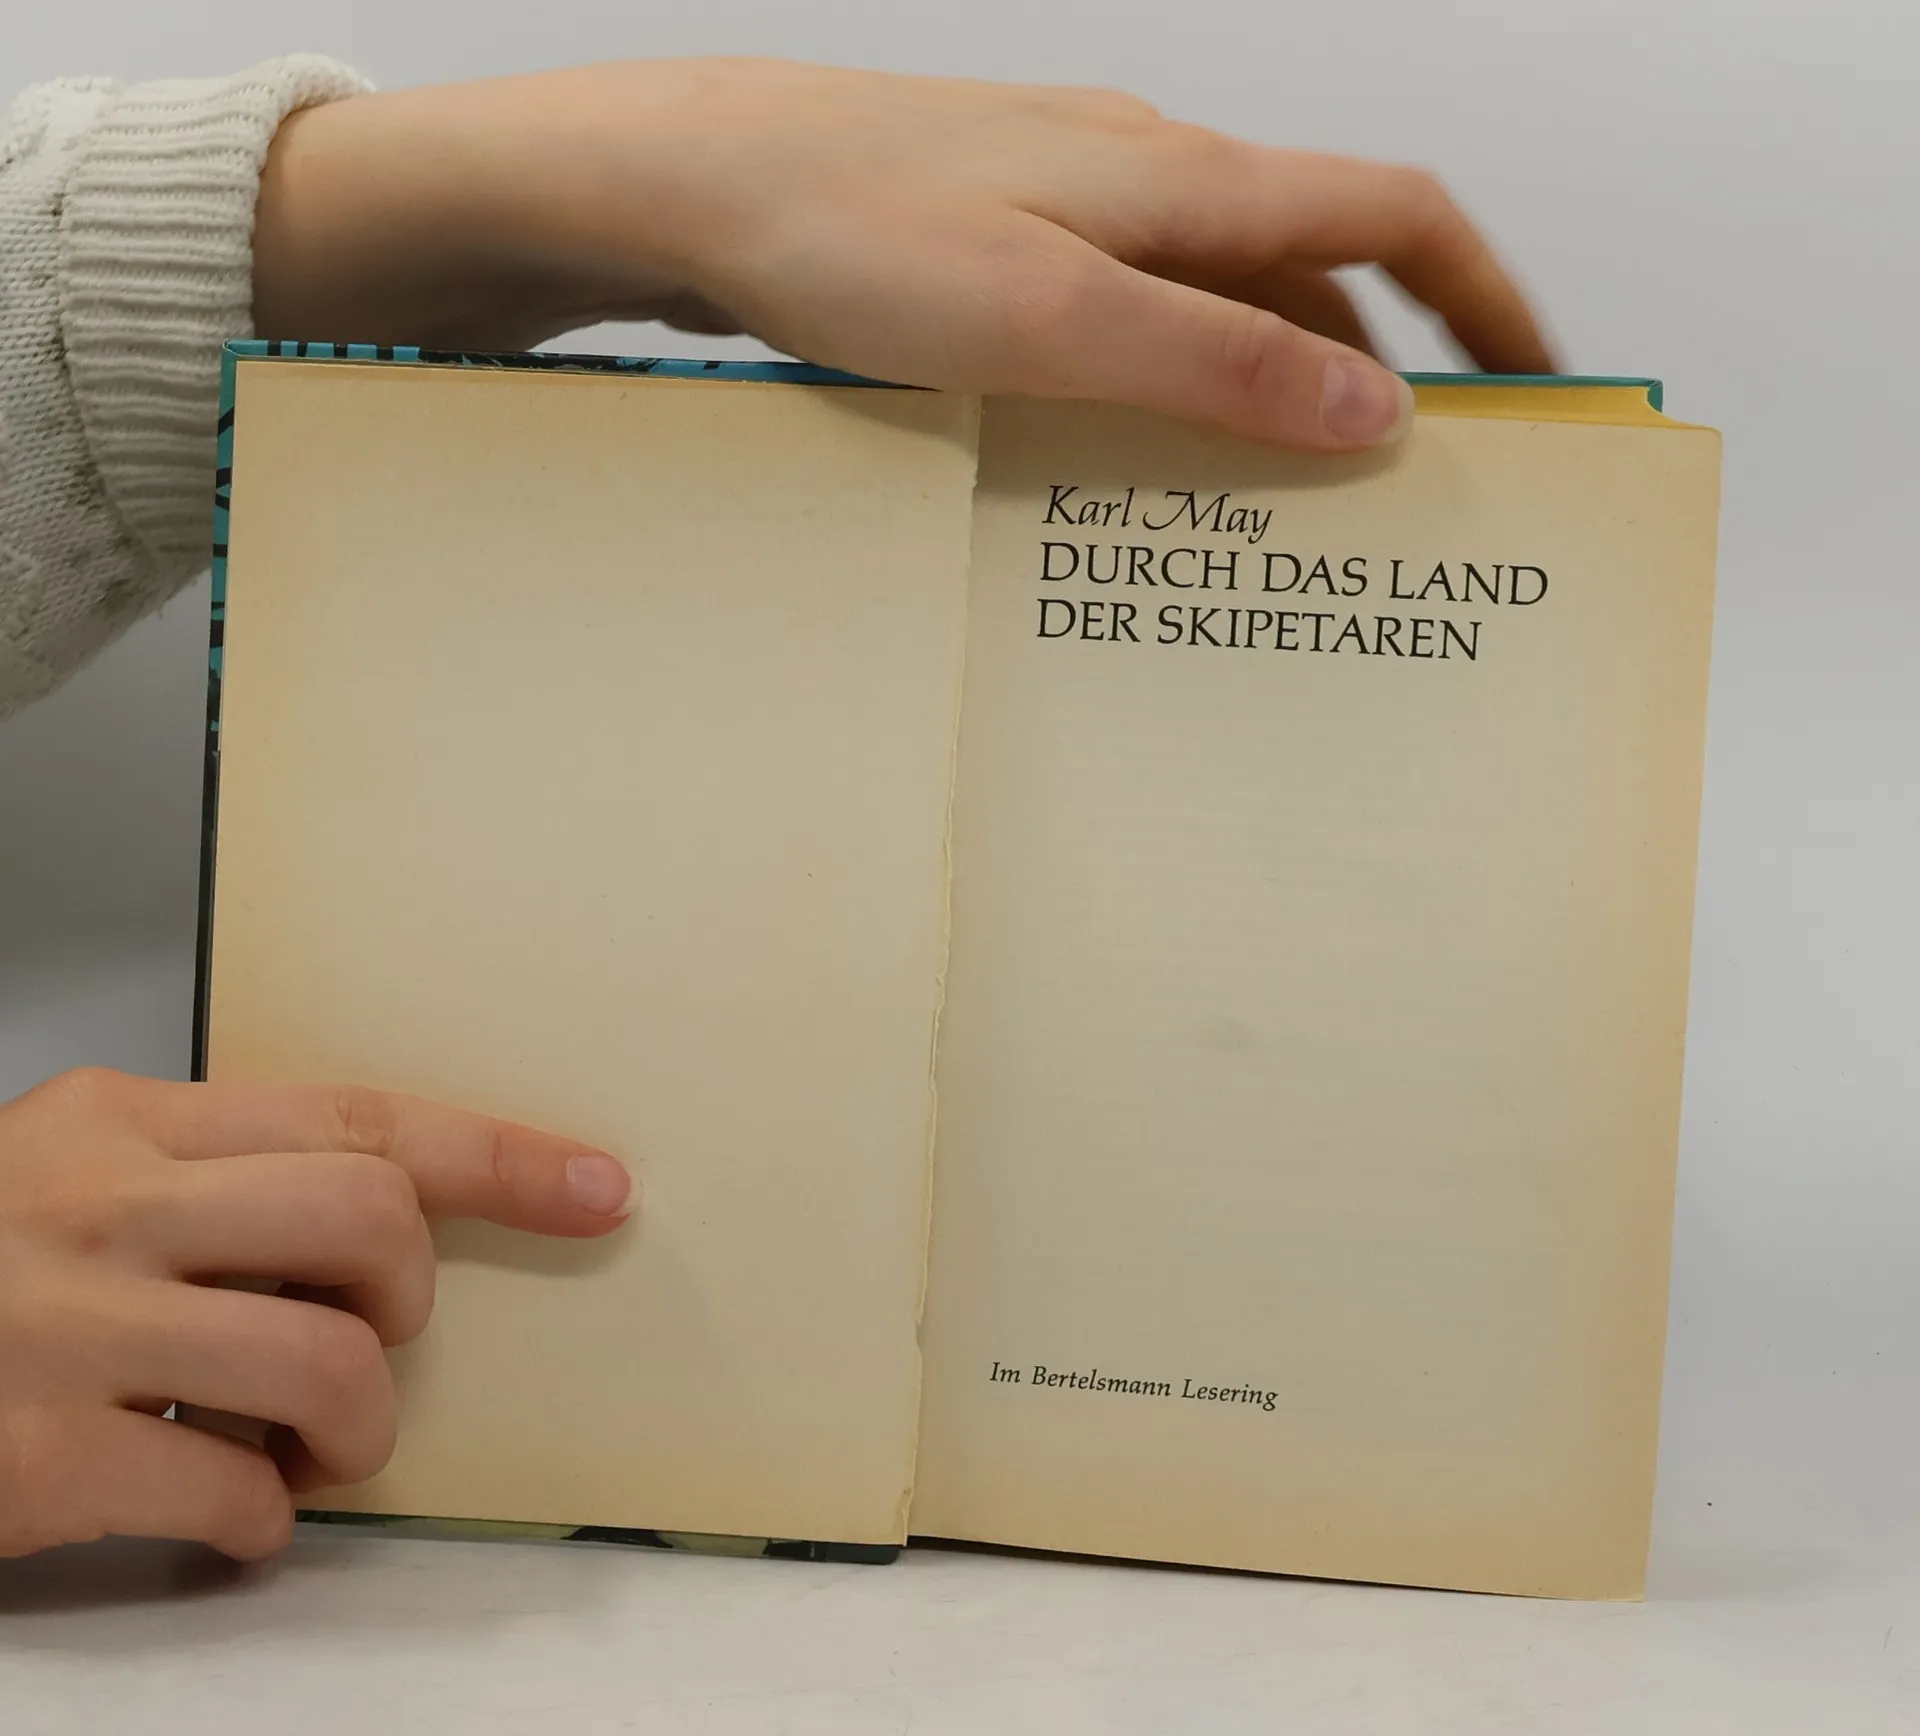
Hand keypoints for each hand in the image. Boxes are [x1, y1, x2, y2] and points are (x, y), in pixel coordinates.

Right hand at [0, 1069, 629, 1560]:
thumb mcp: (69, 1185)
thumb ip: (210, 1188)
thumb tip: (381, 1236)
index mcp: (119, 1124)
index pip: (356, 1116)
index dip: (498, 1154)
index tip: (597, 1185)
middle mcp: (96, 1205)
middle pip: (369, 1220)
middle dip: (408, 1299)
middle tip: (364, 1341)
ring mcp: (61, 1330)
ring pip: (330, 1360)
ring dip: (358, 1429)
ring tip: (305, 1446)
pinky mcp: (32, 1461)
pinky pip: (239, 1494)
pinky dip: (265, 1521)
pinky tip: (220, 1509)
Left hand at [253, 58, 1554, 452]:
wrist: (684, 184)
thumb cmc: (848, 232)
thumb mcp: (1052, 319)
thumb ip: (1214, 365)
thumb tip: (1373, 406)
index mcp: (1183, 182)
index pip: (1392, 217)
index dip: (1484, 298)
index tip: (1538, 382)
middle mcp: (1142, 179)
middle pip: (1308, 275)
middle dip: (1372, 373)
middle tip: (1391, 495)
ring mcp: (1067, 207)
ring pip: (1211, 302)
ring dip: (1260, 391)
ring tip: (1271, 510)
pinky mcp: (998, 244)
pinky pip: (1125, 316)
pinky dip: (1164, 387)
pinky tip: (1132, 460)